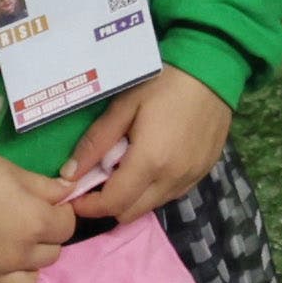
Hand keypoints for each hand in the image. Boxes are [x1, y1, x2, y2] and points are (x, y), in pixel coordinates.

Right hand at [0, 137, 81, 282]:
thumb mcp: (9, 170)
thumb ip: (43, 186)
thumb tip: (67, 192)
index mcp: (34, 224)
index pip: (66, 227)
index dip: (60, 214)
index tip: (48, 206)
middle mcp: (17, 256)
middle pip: (50, 256)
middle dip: (44, 239)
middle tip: (26, 225)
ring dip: (25, 271)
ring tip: (12, 255)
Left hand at [47, 66, 233, 226]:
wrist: (212, 69)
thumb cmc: (164, 82)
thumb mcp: (124, 106)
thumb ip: (96, 142)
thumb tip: (69, 174)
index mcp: (150, 161)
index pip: (113, 203)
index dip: (89, 206)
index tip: (74, 195)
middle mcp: (172, 178)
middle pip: (131, 213)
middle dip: (108, 204)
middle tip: (98, 179)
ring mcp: (191, 178)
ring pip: (151, 206)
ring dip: (132, 197)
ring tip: (126, 167)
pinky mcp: (203, 172)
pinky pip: (171, 194)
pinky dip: (153, 189)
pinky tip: (151, 163)